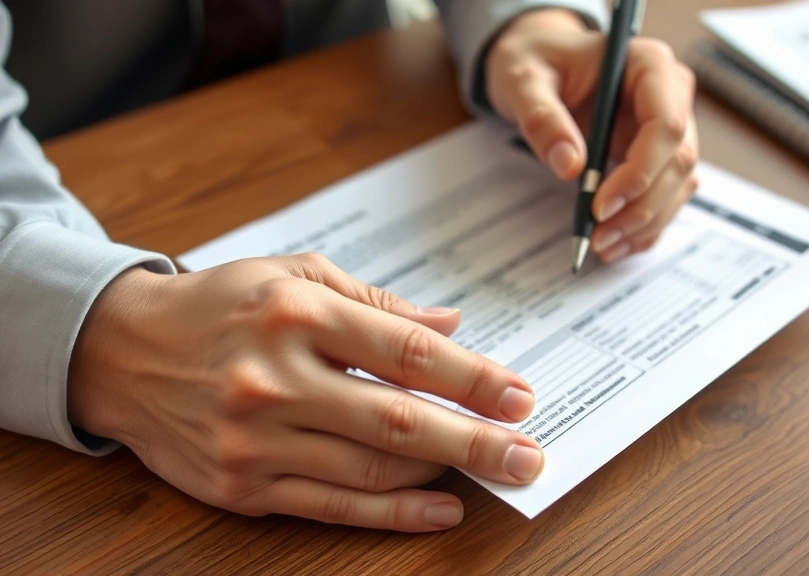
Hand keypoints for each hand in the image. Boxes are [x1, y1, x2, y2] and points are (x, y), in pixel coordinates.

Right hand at [67, 254, 542, 531]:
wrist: (123, 352)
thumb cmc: (222, 305)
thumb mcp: (295, 276)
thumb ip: (377, 302)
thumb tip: (451, 323)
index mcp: (294, 313)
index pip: (405, 350)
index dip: (471, 377)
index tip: (519, 395)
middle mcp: (273, 378)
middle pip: (396, 417)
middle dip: (474, 439)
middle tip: (528, 453)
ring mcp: (255, 439)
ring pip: (370, 466)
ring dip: (442, 473)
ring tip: (496, 470)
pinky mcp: (241, 486)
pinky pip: (332, 505)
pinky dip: (393, 513)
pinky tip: (441, 509)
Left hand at [487, 9, 699, 262]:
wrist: (538, 66)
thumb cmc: (536, 62)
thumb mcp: (524, 80)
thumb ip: (543, 118)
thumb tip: (570, 166)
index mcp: (649, 65)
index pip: (666, 125)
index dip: (640, 171)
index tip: (600, 205)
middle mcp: (669, 96)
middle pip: (678, 162)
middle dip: (641, 207)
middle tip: (597, 236)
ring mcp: (668, 129)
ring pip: (677, 186)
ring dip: (644, 223)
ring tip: (601, 245)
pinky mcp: (657, 156)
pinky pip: (664, 197)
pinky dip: (643, 226)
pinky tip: (615, 244)